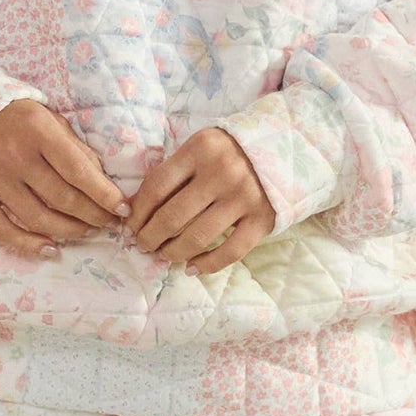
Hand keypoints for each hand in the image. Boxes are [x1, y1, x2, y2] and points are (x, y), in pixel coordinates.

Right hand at [0, 97, 130, 257]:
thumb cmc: (21, 120)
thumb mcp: (53, 121)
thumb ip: (76, 151)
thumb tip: (104, 187)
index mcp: (37, 131)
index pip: (78, 171)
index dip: (105, 195)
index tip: (123, 209)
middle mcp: (13, 155)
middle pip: (62, 198)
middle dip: (93, 215)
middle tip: (109, 223)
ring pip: (38, 218)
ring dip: (69, 231)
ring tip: (86, 231)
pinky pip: (3, 230)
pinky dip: (29, 245)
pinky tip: (51, 248)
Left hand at [125, 127, 274, 276]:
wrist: (285, 149)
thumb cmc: (231, 151)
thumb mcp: (201, 147)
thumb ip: (175, 171)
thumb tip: (137, 209)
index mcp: (201, 149)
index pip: (157, 186)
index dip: (139, 211)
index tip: (130, 225)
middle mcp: (222, 172)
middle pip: (172, 216)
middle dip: (150, 237)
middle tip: (143, 245)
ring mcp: (244, 196)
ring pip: (197, 237)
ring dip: (173, 253)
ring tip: (164, 255)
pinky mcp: (262, 219)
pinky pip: (230, 251)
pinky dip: (207, 264)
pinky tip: (192, 268)